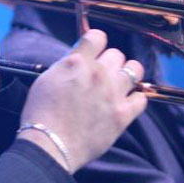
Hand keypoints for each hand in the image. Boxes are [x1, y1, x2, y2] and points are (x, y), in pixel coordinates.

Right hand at [18, 30, 147, 172]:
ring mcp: (113, 94)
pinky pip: (141, 98)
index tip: (94, 51)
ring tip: (118, 84)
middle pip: (117, 54)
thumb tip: (79, 59)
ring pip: (135, 69)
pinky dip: (135, 99)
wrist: (50, 145)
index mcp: (77, 62)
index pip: (97, 37)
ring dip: (127, 75)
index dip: (95, 43)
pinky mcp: (123, 115)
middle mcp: (98, 74)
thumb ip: (66, 65)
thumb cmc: (42, 115)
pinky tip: (126, 103)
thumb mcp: (46, 79)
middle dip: (109, 62)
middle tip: (101, 75)